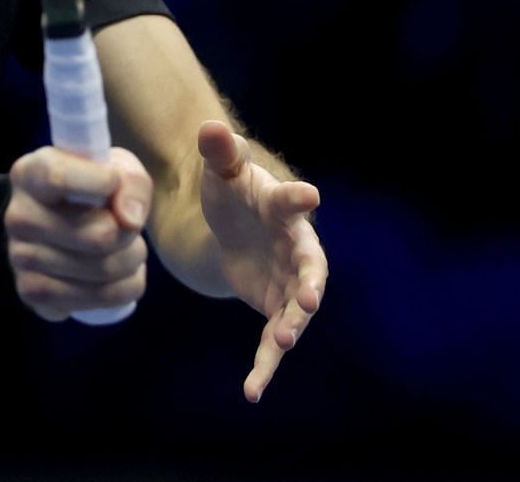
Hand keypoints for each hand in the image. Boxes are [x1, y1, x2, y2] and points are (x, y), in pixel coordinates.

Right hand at [5, 145, 150, 321]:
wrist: (50, 222)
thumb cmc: (87, 188)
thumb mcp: (113, 168)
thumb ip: (130, 181)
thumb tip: (130, 220)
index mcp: (29, 174)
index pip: (58, 178)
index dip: (101, 182)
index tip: (114, 183)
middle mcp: (18, 216)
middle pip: (97, 236)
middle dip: (129, 234)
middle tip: (130, 228)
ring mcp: (20, 258)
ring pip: (103, 270)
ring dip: (132, 261)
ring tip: (128, 250)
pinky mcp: (32, 293)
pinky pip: (99, 300)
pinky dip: (125, 289)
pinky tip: (118, 276)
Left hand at [197, 121, 326, 401]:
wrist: (233, 223)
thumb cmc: (231, 190)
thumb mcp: (219, 170)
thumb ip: (218, 150)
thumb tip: (209, 126)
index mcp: (283, 208)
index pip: (292, 201)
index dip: (298, 198)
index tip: (309, 195)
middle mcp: (295, 248)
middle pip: (309, 268)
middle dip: (310, 284)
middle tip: (309, 300)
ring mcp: (289, 282)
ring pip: (296, 310)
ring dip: (289, 328)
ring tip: (278, 347)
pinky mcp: (275, 308)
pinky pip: (272, 340)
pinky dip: (264, 366)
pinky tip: (252, 392)